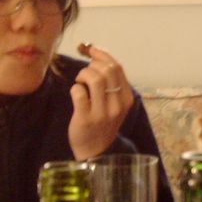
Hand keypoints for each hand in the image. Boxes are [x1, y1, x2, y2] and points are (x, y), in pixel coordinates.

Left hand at [68, 44, 133, 159]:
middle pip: (106, 70)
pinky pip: (78, 92)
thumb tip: (96, 52)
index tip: (90, 50)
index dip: (101, 54)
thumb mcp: (114, 103)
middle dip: (91, 65)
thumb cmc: (102, 122)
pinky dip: (75, 88)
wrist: (96, 151)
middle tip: (85, 74)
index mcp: (126, 98)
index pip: (117, 67)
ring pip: (94, 78)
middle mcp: (117, 105)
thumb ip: (110, 82)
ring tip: (80, 83)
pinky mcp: (86, 118)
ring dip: (83, 75)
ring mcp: (102, 112)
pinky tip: (76, 95)